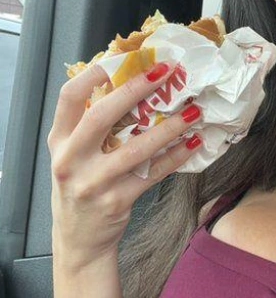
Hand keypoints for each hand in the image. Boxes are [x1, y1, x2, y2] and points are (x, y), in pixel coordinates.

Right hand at [48, 62, 202, 270]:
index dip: (95, 74)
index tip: (125, 57)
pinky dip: (176, 157)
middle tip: (167, 72)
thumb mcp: (74, 153)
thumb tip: (130, 82)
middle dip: (136, 89)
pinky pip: (153, 174)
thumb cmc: (81, 185)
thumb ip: (91, 124)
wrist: (78, 240)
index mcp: (60, 140)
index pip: (70, 97)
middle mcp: (72, 159)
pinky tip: (193, 143)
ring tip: (194, 112)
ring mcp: (93, 182)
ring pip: (136, 148)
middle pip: (102, 116)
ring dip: (169, 127)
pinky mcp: (117, 201)